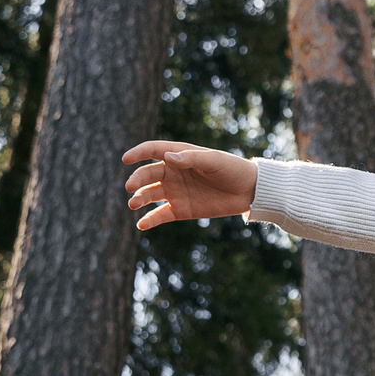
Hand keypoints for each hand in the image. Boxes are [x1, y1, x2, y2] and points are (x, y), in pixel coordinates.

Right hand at [124, 140, 257, 229]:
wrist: (249, 191)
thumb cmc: (232, 169)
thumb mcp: (214, 160)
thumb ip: (191, 159)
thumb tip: (168, 158)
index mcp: (179, 155)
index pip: (153, 151)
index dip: (138, 153)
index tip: (126, 159)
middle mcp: (173, 173)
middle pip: (148, 174)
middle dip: (137, 180)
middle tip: (129, 188)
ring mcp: (175, 192)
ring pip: (150, 194)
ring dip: (140, 198)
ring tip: (133, 204)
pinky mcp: (181, 210)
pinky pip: (161, 215)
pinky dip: (150, 220)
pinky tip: (141, 224)